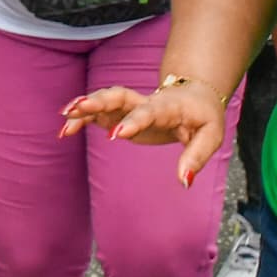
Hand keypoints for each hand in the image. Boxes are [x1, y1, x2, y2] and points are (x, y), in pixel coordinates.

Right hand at [58, 83, 226, 185]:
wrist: (196, 95)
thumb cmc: (203, 117)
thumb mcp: (211, 136)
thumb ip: (196, 157)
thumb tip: (184, 181)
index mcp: (168, 106)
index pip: (148, 112)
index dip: (133, 122)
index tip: (116, 136)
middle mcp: (146, 102)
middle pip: (119, 96)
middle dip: (99, 101)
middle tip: (79, 108)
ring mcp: (132, 106)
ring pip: (105, 101)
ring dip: (85, 106)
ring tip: (65, 117)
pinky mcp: (123, 114)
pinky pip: (99, 113)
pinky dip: (82, 118)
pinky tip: (66, 129)